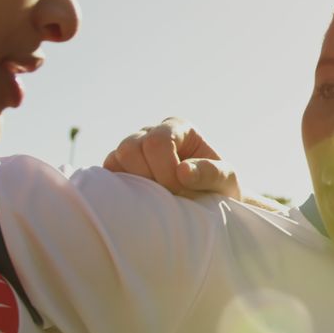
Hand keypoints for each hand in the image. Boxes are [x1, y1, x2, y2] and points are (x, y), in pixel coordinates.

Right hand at [102, 117, 239, 198]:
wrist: (208, 205)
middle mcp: (151, 133)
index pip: (158, 141)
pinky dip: (120, 190)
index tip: (180, 191)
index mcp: (178, 127)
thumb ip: (211, 173)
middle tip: (168, 197)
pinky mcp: (120, 170)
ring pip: (115, 160)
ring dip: (134, 185)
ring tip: (156, 200)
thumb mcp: (226, 180)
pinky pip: (107, 176)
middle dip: (149, 177)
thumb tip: (182, 171)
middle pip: (131, 148)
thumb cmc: (219, 188)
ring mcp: (132, 150)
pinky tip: (141, 202)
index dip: (165, 168)